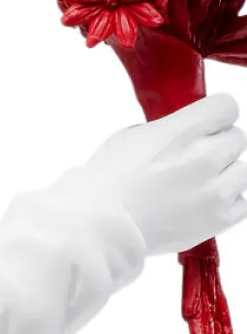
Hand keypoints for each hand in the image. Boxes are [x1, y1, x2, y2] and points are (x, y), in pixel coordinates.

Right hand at [83, 94, 246, 255]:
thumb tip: (189, 133)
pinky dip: (226, 204)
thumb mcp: (136, 135)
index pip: (226, 107)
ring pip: (240, 171)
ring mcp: (216, 190)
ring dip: (223, 176)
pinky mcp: (218, 219)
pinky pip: (241, 203)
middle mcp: (206, 157)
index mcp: (184, 130)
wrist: (101, 226)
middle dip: (216, 147)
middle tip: (191, 162)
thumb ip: (173, 128)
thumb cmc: (108, 183)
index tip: (204, 127)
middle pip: (236, 139)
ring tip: (195, 187)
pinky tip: (202, 205)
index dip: (213, 117)